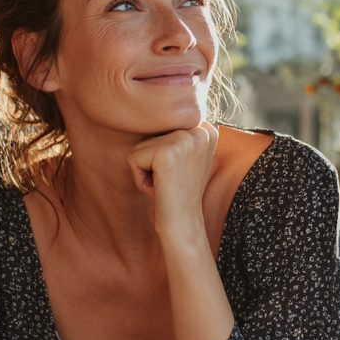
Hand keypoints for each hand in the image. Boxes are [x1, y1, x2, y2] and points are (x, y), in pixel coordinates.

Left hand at [127, 121, 218, 241]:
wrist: (183, 224)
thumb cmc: (179, 193)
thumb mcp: (188, 157)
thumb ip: (180, 135)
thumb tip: (156, 115)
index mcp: (206, 129)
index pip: (164, 126)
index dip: (164, 153)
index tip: (180, 172)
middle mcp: (200, 130)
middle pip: (152, 134)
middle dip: (153, 160)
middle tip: (171, 180)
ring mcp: (185, 139)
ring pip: (141, 146)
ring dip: (146, 169)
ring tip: (165, 184)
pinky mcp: (167, 153)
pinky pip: (133, 158)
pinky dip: (139, 178)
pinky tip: (158, 188)